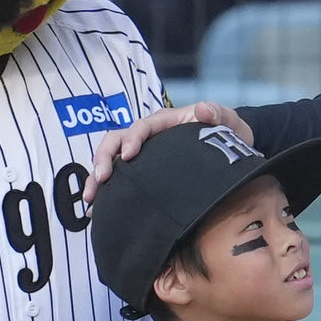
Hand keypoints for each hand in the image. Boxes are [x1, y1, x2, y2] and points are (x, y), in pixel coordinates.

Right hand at [86, 98, 233, 187]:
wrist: (231, 147)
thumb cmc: (227, 131)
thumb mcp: (228, 120)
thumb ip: (217, 114)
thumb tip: (201, 109)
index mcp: (164, 122)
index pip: (141, 127)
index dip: (131, 139)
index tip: (128, 156)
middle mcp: (148, 136)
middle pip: (116, 141)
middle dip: (103, 158)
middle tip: (100, 179)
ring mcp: (142, 153)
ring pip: (111, 161)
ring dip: (97, 177)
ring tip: (90, 199)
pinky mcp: (142, 170)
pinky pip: (119, 179)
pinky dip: (106, 192)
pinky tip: (95, 211)